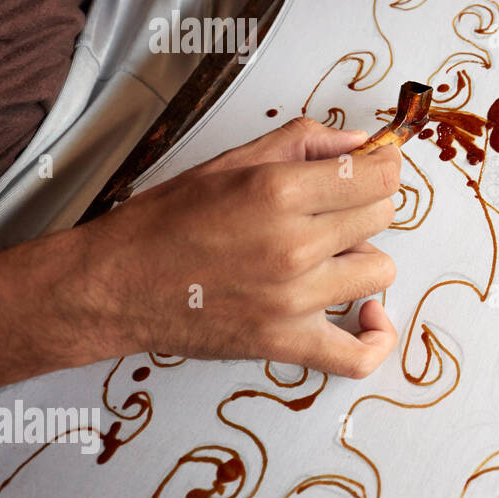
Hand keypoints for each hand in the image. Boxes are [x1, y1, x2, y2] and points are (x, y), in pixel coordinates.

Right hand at [77, 117, 401, 377]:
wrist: (114, 286)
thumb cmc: (165, 222)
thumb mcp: (230, 162)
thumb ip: (302, 142)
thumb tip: (361, 143)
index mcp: (279, 191)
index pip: (377, 176)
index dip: (384, 167)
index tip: (376, 168)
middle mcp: (293, 245)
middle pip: (382, 217)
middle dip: (364, 206)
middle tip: (334, 209)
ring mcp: (293, 299)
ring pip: (380, 271)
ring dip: (361, 259)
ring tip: (328, 256)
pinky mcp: (285, 343)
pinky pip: (359, 355)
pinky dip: (374, 339)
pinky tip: (367, 317)